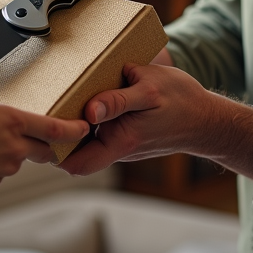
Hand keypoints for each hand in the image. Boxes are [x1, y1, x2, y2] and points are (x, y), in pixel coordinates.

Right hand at [0, 90, 89, 187]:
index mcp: (12, 121)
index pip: (55, 128)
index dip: (74, 129)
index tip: (85, 128)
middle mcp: (15, 146)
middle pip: (45, 150)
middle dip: (48, 146)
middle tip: (44, 139)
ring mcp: (5, 166)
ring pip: (20, 159)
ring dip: (13, 151)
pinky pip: (0, 170)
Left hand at [58, 63, 252, 180]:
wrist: (207, 118)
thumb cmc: (180, 101)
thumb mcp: (148, 89)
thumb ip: (118, 100)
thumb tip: (90, 110)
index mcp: (120, 142)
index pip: (75, 163)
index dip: (55, 151)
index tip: (45, 128)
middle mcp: (117, 147)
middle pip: (75, 151)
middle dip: (59, 135)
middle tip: (46, 110)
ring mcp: (121, 142)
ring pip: (87, 141)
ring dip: (73, 124)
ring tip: (60, 99)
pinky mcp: (126, 134)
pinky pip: (100, 132)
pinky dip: (89, 118)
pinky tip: (83, 96)